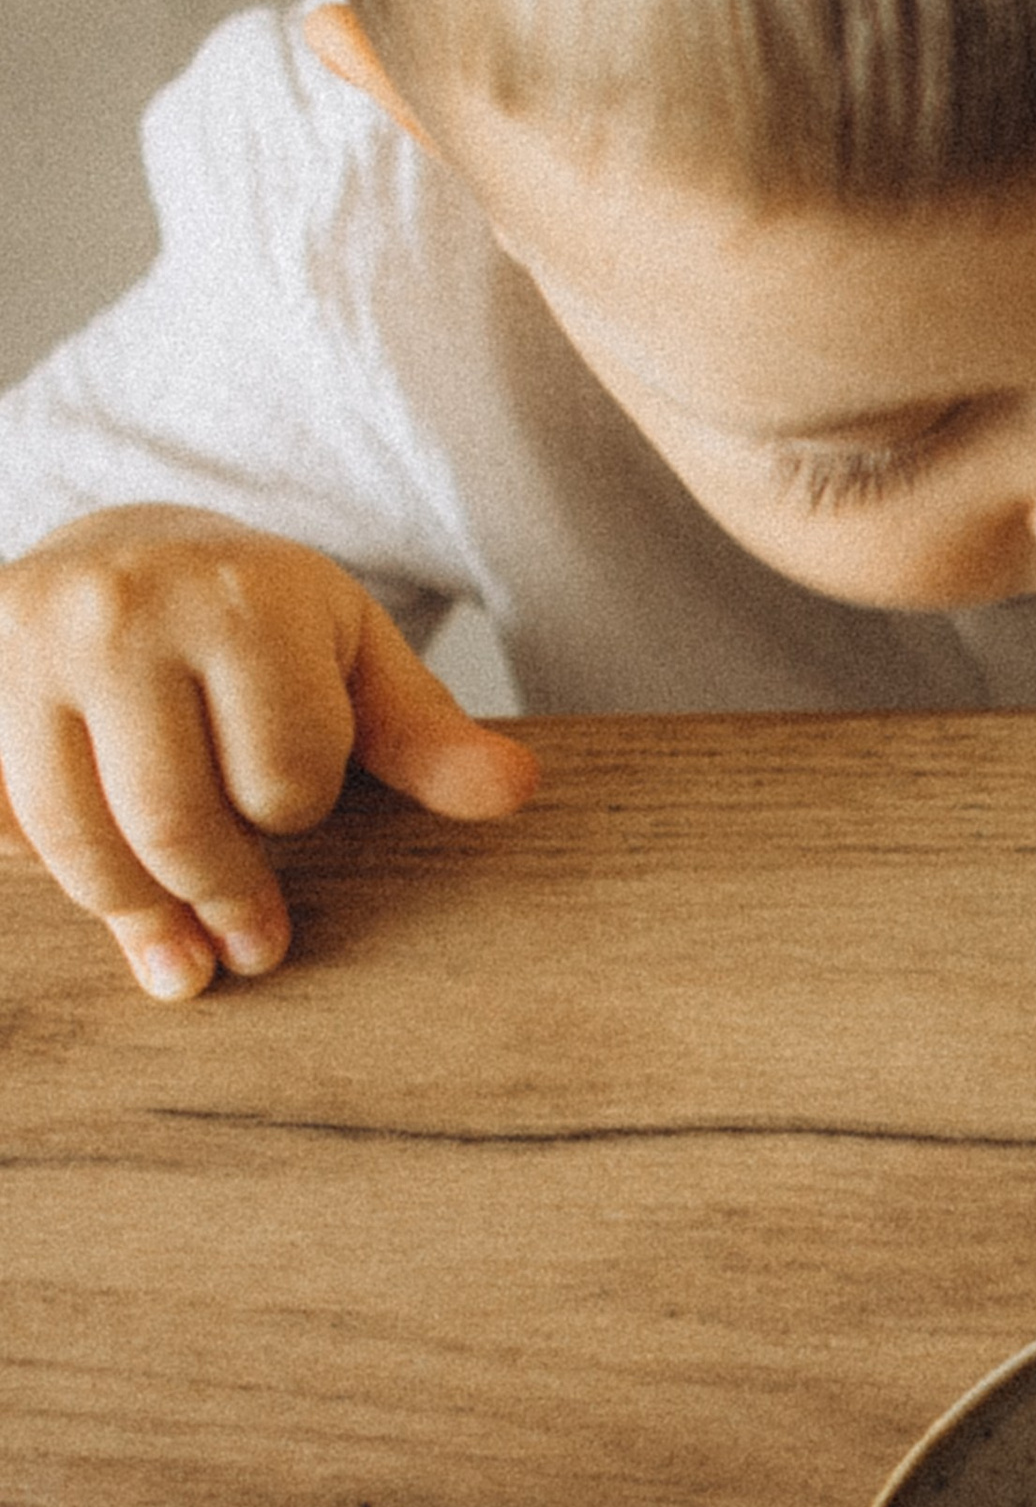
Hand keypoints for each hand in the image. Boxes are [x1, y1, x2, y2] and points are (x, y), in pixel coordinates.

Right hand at [0, 506, 539, 994]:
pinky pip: (5, 824)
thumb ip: (429, 735)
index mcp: (240, 598)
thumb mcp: (357, 659)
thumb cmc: (262, 620)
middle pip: (175, 822)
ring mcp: (27, 644)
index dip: (297, 810)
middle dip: (226, 901)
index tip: (293, 805)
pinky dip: (46, 870)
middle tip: (255, 949)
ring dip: (138, 915)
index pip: (282, 776)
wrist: (129, 547)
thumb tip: (513, 792)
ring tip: (182, 959)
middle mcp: (120, 609)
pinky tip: (97, 882)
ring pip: (76, 840)